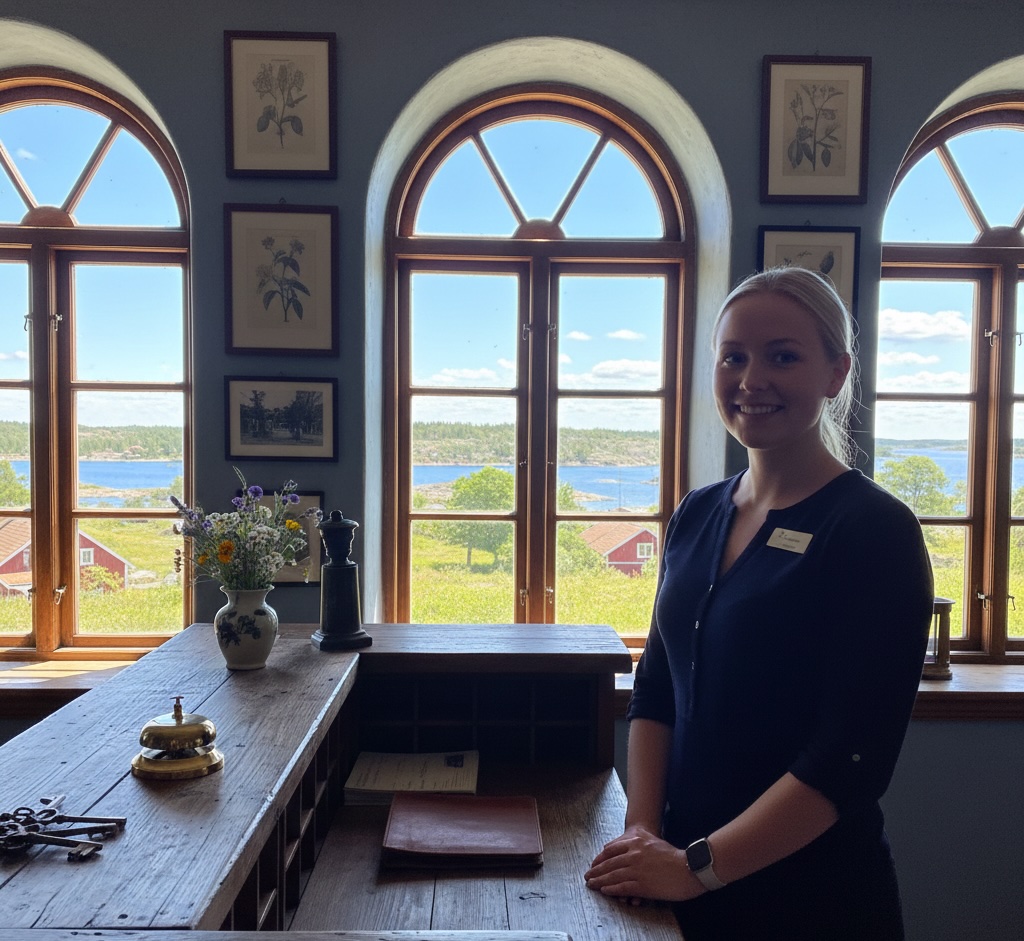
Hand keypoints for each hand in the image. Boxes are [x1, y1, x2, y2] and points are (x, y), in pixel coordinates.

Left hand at [584, 824, 700, 902]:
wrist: (690, 867)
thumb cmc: (674, 856)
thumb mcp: (653, 841)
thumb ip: (638, 841)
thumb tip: (626, 842)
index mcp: (636, 842)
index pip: (611, 850)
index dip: (600, 859)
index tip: (594, 864)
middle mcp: (634, 854)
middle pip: (609, 863)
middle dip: (596, 871)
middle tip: (588, 876)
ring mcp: (637, 870)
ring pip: (612, 876)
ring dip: (600, 881)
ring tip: (592, 884)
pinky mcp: (642, 884)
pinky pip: (622, 887)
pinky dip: (611, 889)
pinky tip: (605, 891)